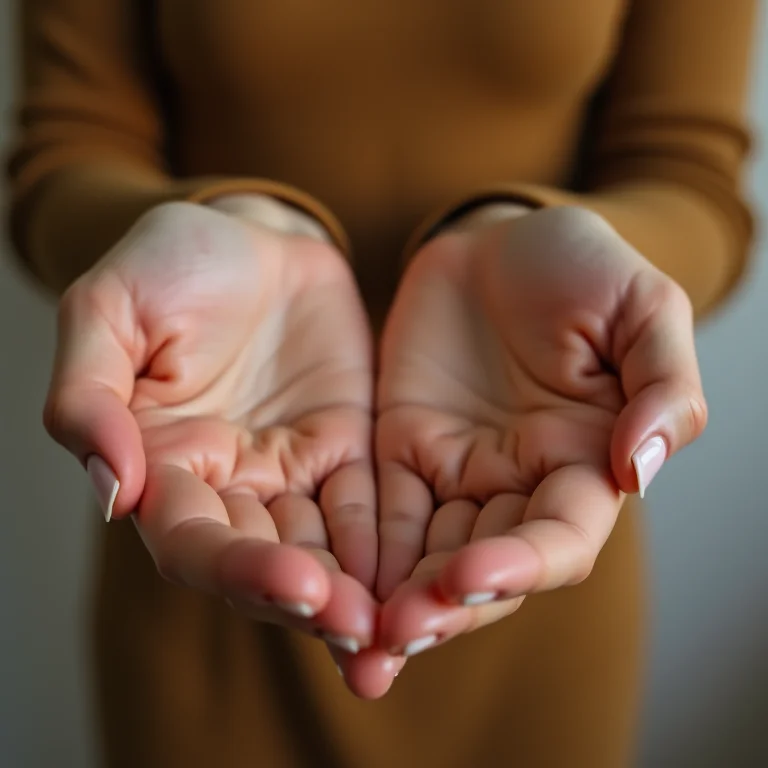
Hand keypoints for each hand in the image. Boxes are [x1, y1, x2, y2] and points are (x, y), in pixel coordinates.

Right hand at [44, 196, 392, 693]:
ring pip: (323, 550)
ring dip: (357, 592)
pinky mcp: (346, 448)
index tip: (296, 584)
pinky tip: (422, 574)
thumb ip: (88, 396)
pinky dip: (390, 542)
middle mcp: (228, 484)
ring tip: (398, 631)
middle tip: (361, 629)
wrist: (251, 234)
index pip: (194, 541)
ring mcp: (291, 470)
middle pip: (265, 563)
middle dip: (310, 601)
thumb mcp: (108, 309)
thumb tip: (113, 488)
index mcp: (164, 463)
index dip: (239, 570)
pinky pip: (369, 505)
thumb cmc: (170, 264)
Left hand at [375, 205, 705, 655]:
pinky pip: (381, 511)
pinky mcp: (402, 450)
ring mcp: (457, 472)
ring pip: (428, 555)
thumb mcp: (640, 307)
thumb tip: (641, 469)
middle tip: (394, 635)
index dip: (520, 566)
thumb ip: (660, 386)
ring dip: (395, 598)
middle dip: (445, 605)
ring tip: (354, 637)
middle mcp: (520, 483)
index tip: (468, 577)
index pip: (560, 537)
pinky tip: (331, 582)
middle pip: (486, 566)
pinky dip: (361, 551)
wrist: (498, 240)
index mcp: (584, 460)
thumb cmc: (579, 267)